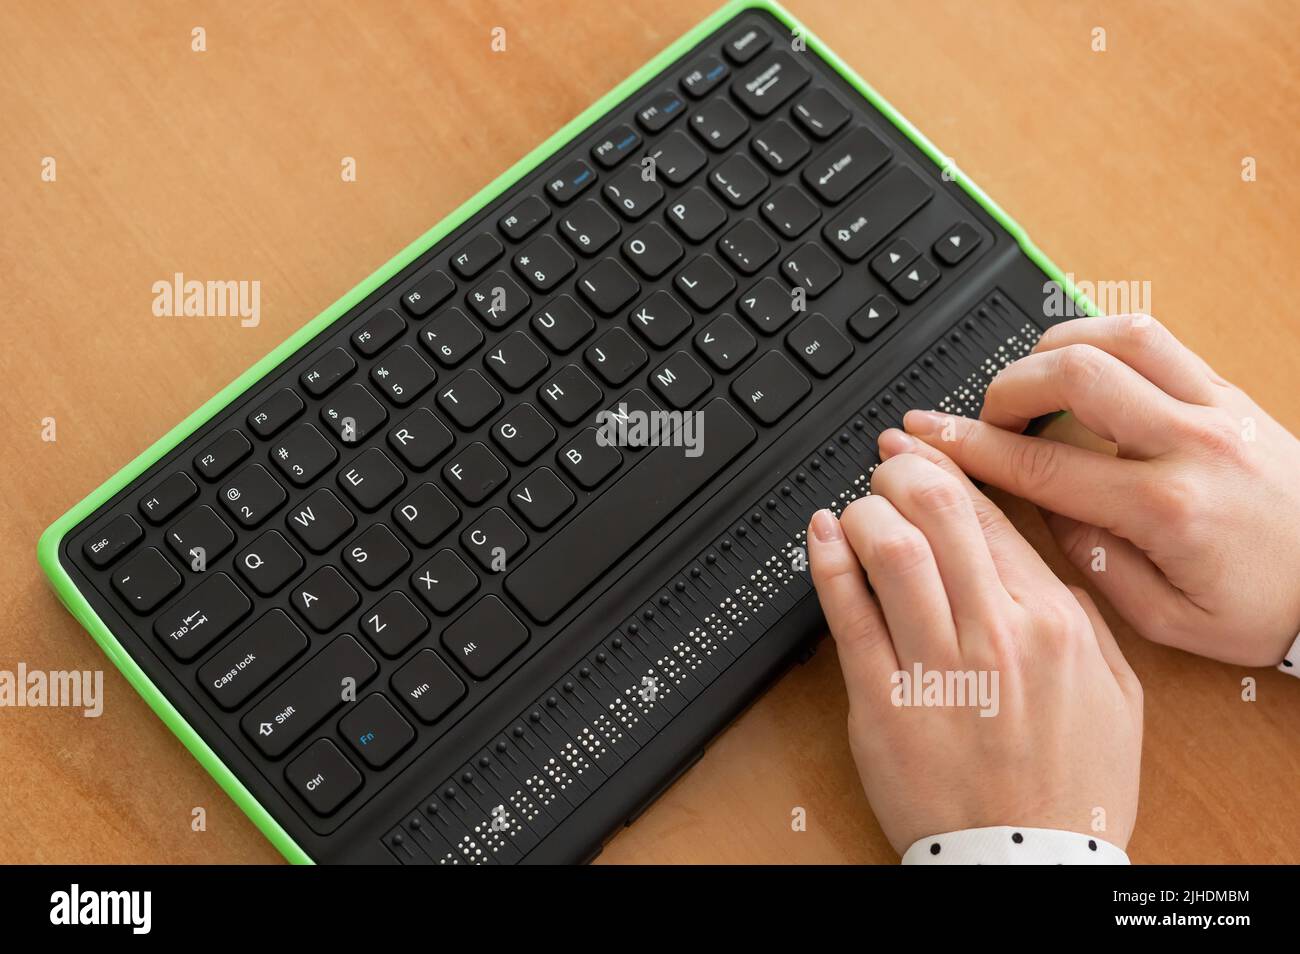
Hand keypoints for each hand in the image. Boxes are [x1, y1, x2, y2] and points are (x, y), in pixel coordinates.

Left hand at [807, 433, 1142, 854]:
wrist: (1025, 863)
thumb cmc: (1068, 785)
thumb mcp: (1113, 690)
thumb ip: (1078, 612)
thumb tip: (1031, 554)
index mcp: (1053, 624)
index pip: (991, 517)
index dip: (949, 471)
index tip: (927, 454)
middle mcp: (995, 637)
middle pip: (938, 515)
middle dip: (903, 473)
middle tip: (886, 466)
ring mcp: (935, 669)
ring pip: (890, 550)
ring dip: (865, 509)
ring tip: (859, 506)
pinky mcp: (882, 703)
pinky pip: (846, 613)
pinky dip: (828, 560)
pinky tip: (822, 534)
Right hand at [903, 314, 1299, 666]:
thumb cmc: (1266, 607)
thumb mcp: (1169, 621)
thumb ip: (1095, 564)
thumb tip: (1047, 508)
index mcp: (1169, 509)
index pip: (1043, 463)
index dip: (971, 449)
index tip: (927, 437)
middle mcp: (1192, 443)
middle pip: (1074, 377)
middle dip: (1007, 388)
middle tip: (983, 417)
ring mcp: (1216, 407)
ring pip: (1114, 336)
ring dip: (1053, 350)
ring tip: (1027, 384)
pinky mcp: (1229, 391)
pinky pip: (1155, 336)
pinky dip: (1100, 338)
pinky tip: (1079, 364)